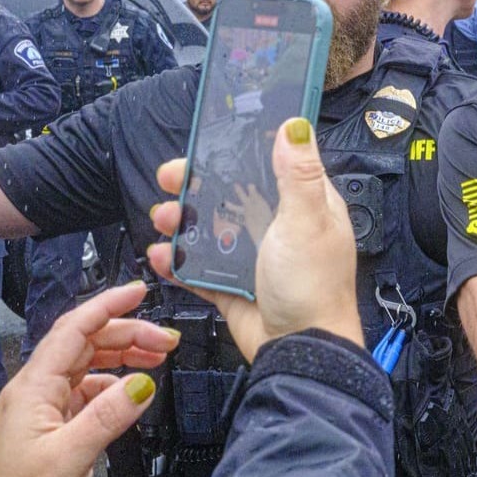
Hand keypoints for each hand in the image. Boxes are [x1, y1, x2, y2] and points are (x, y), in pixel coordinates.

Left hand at [0, 282, 175, 476]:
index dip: (108, 306)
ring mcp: (43, 408)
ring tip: (158, 358)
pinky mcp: (52, 426)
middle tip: (167, 339)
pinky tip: (133, 394)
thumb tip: (143, 383)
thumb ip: (109, 416)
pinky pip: (86, 391)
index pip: (74, 330)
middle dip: (127, 333)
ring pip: (87, 366)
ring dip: (123, 357)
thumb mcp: (71, 457)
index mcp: (33, 389)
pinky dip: (114, 385)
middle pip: (85, 344)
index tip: (140, 291)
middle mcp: (35, 391)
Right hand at [146, 117, 364, 355]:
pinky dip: (179, 263)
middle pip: (231, 196)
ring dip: (182, 222)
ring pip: (210, 230)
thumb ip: (297, 175)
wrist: (301, 350)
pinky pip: (199, 268)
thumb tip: (296, 127)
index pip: (269, 166)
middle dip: (196, 186)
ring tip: (163, 219)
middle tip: (169, 180)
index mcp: (304, 207)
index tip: (206, 144)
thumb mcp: (305, 221)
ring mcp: (255, 258)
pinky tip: (162, 256)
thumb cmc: (314, 287)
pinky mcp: (235, 287)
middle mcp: (279, 228)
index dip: (237, 153)